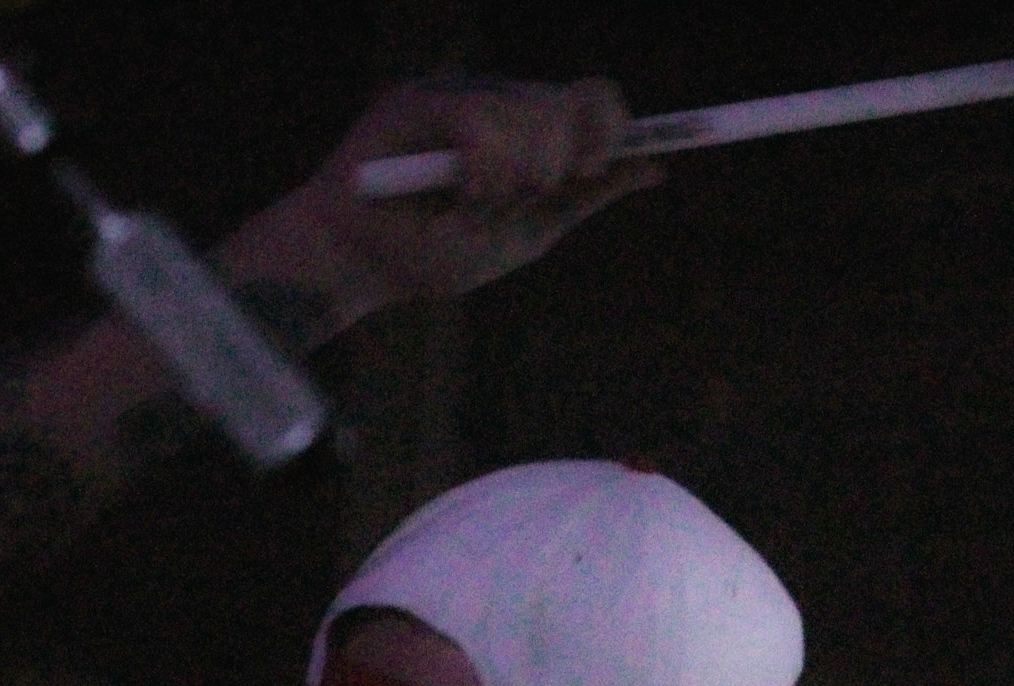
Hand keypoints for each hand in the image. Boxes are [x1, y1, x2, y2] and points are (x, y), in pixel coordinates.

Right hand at [301, 76, 661, 306]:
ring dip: (513, 180)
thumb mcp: (526, 236)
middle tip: (515, 200)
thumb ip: (582, 200)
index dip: (612, 129)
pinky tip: (461, 192)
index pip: (594, 101)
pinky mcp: (420, 98)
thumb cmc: (433, 253)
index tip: (592, 170)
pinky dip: (482, 171)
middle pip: (570, 106)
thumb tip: (655, 168)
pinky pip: (482, 123)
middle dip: (555, 167)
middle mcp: (499, 100)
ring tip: (472, 205)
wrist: (358, 264)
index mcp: (530, 129)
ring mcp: (460, 93)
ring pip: (531, 114)